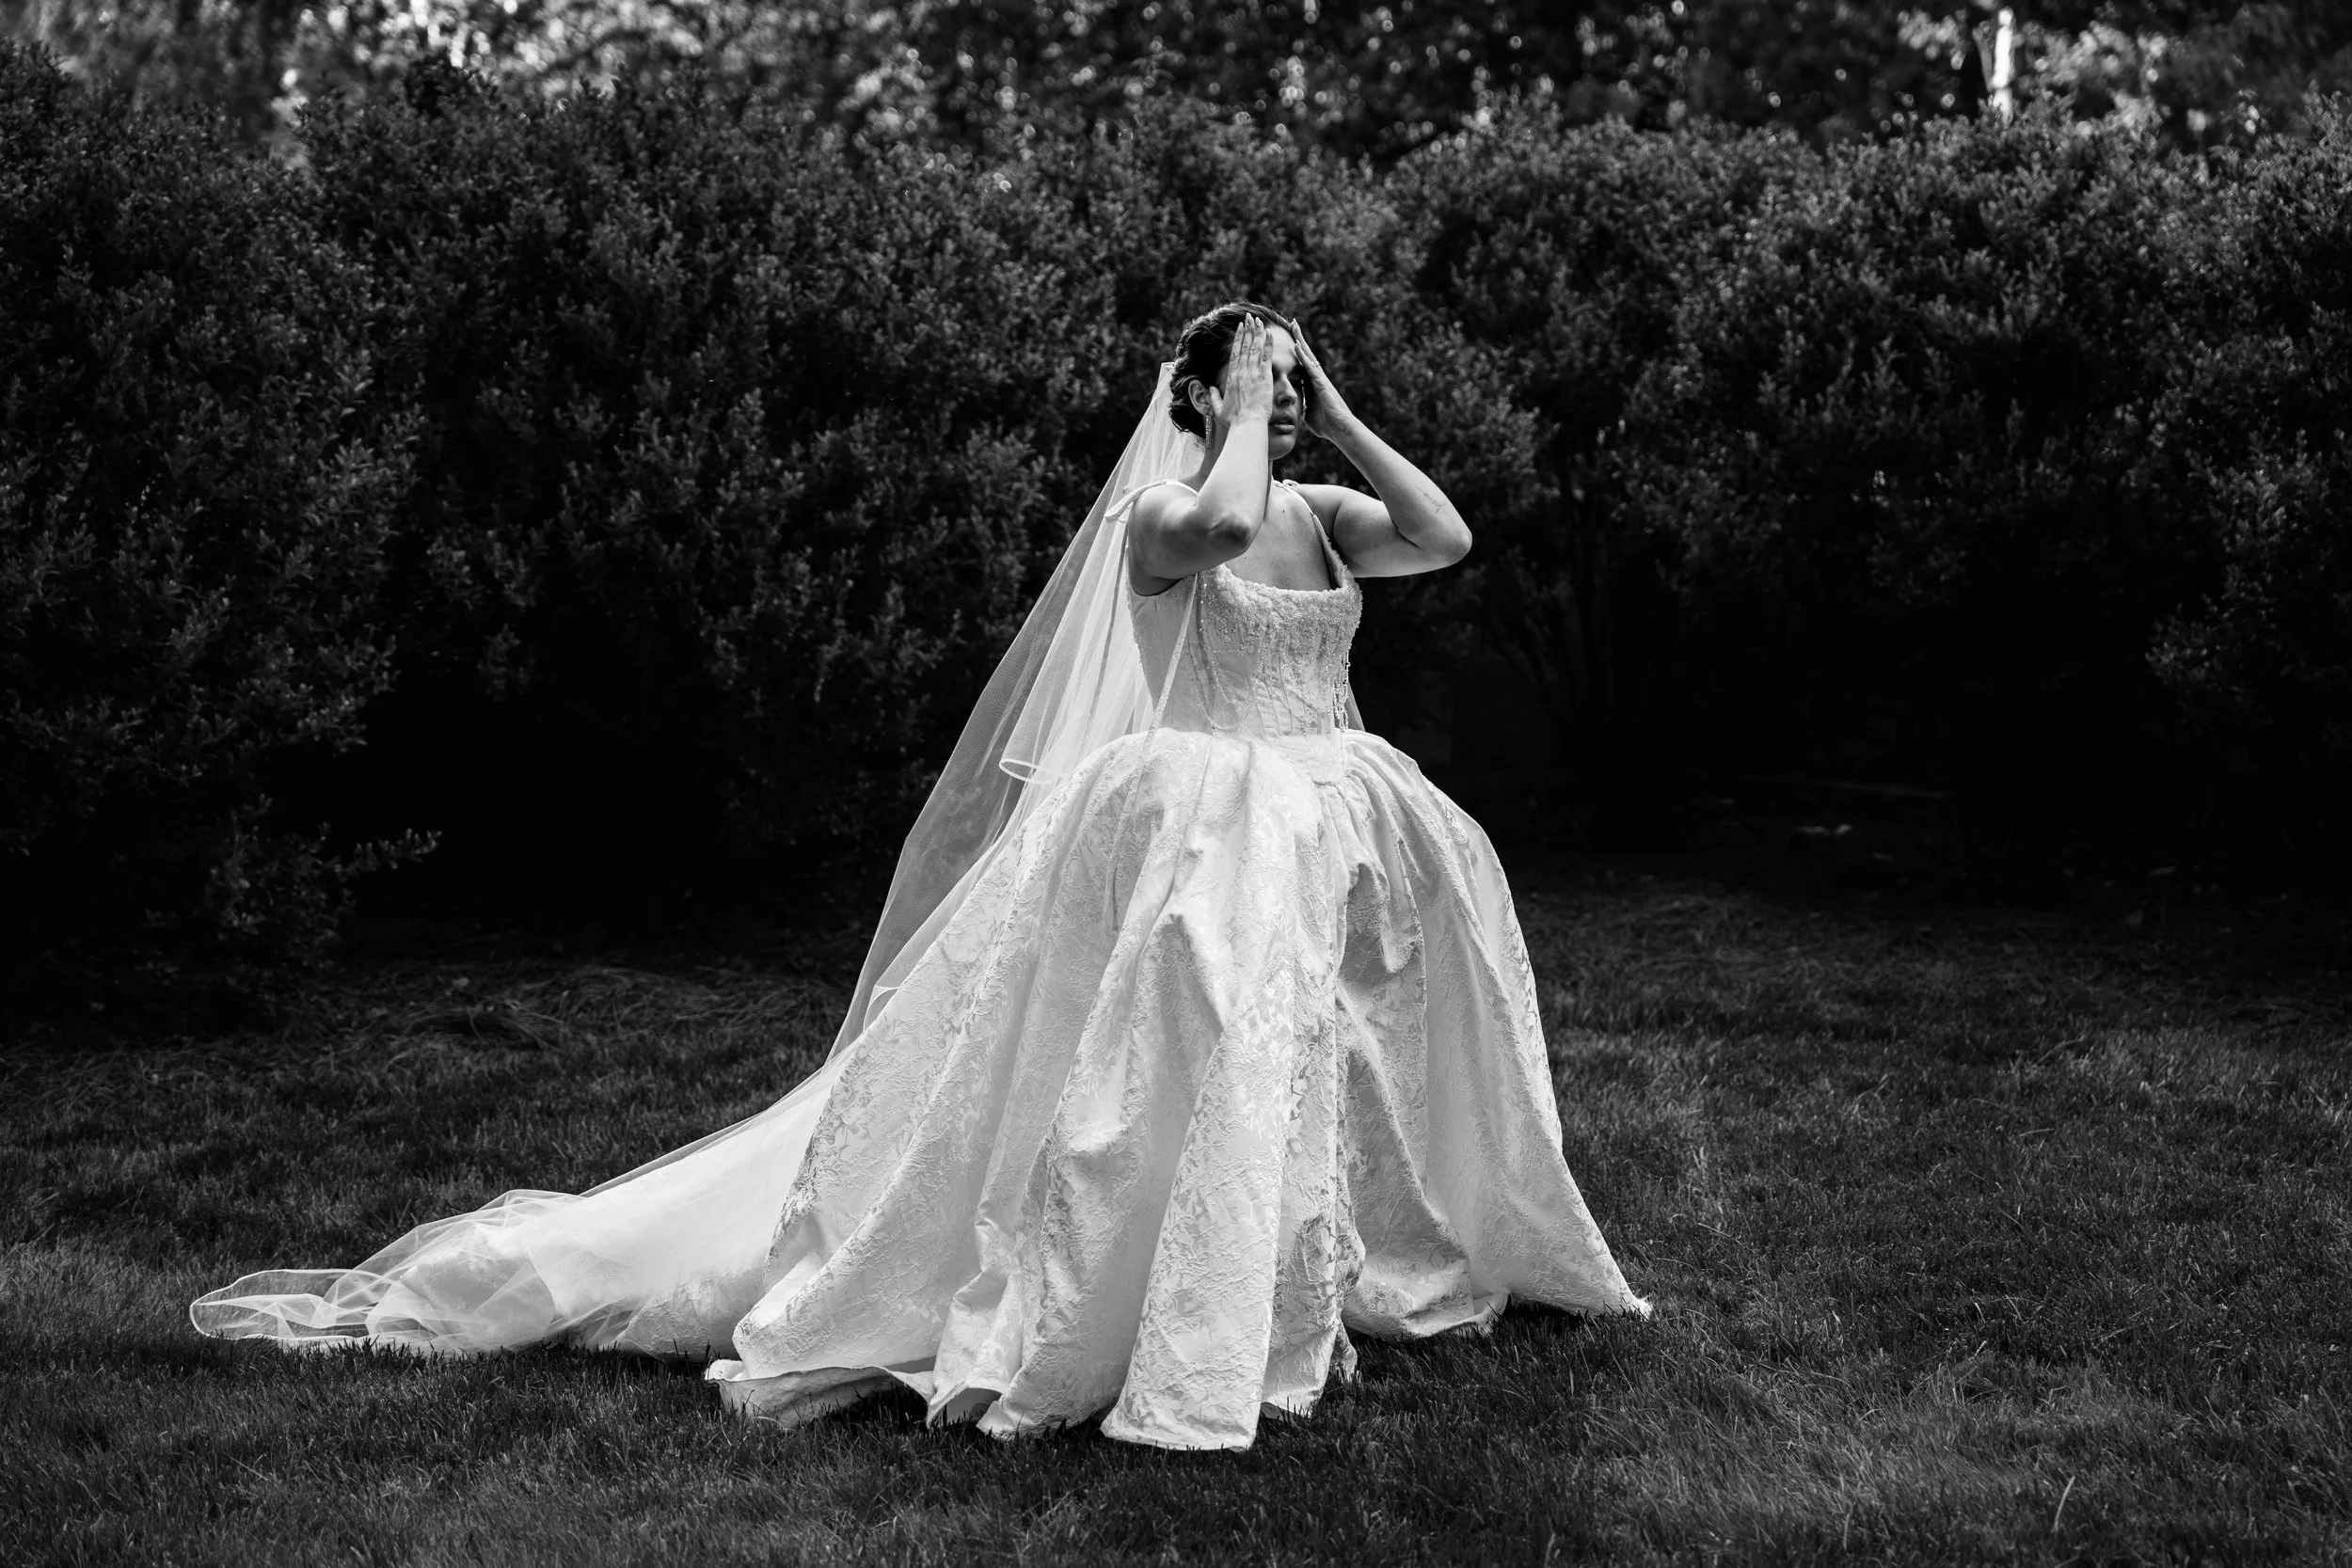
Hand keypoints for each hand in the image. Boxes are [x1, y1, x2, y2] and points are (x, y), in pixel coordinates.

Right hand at [1208, 316, 1274, 428]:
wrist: (1247, 425)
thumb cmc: (1234, 421)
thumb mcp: (1218, 410)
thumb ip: (1213, 398)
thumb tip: (1210, 389)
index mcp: (1231, 378)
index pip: (1235, 354)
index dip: (1238, 339)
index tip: (1240, 328)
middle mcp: (1241, 373)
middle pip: (1244, 347)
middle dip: (1247, 330)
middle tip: (1249, 317)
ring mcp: (1252, 374)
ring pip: (1254, 348)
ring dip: (1257, 332)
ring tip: (1258, 320)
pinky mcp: (1263, 378)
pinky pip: (1266, 357)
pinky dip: (1267, 344)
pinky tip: (1269, 333)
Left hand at [1292, 320, 1354, 440]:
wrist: (1339, 429)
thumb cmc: (1326, 425)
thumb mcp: (1308, 415)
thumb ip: (1303, 409)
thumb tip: (1296, 412)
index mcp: (1311, 385)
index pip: (1300, 365)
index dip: (1294, 353)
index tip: (1287, 341)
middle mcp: (1316, 378)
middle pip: (1305, 354)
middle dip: (1298, 339)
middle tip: (1292, 323)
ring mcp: (1319, 379)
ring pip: (1308, 355)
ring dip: (1300, 340)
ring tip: (1294, 325)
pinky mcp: (1321, 382)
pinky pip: (1310, 366)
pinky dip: (1303, 356)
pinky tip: (1296, 345)